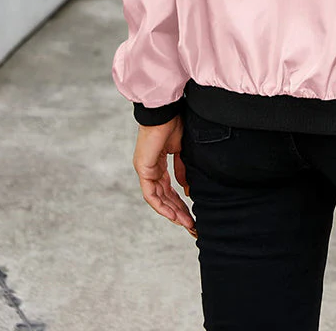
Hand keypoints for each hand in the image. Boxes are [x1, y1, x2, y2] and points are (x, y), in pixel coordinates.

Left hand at [132, 114, 196, 237]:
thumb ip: (183, 169)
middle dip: (178, 210)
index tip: (192, 212)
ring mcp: (145, 170)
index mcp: (158, 163)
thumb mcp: (183, 149)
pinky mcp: (144, 169)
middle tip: (191, 223)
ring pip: (159, 198)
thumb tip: (186, 188)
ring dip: (173, 212)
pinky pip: (151, 194)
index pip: (169, 188)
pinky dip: (162, 206)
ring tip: (187, 223)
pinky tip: (174, 215)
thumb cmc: (175, 122)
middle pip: (165, 195)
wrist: (165, 111)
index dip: (180, 201)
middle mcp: (150, 168)